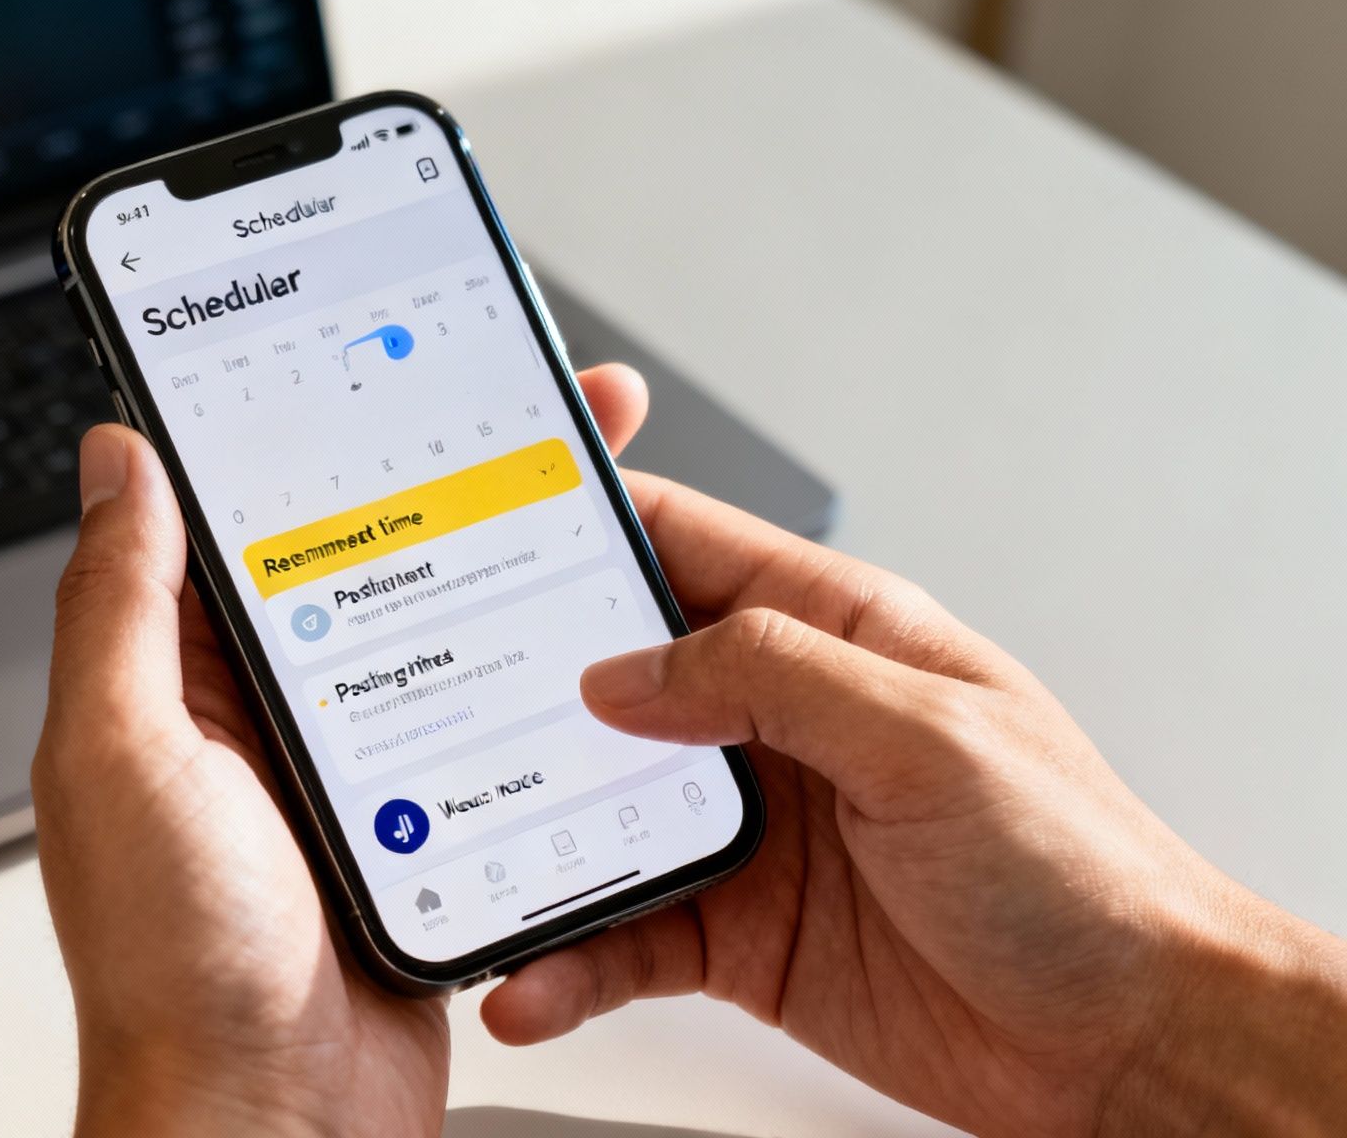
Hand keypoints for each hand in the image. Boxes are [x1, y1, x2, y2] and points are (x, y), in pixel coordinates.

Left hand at [31, 366, 654, 1136]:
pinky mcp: (409, 827)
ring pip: (423, 633)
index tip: (362, 357)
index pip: (230, 518)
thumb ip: (120, 606)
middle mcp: (254, 717)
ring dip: (488, 564)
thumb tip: (116, 460)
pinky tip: (577, 634)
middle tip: (520, 400)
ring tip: (572, 489)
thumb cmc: (174, 971)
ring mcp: (338, 773)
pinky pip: (467, 725)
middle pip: (351, 561)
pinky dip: (517, 677)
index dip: (292, 432)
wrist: (273, 1130)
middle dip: (431, 474)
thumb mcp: (126, 757)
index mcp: (172, 681)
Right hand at [479, 412, 1346, 1134]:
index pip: (684, 548)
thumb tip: (628, 670)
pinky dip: (570, 956)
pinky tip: (536, 978)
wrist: (1123, 1041)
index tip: (486, 519)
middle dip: (523, 692)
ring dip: (531, 838)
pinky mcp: (735, 931)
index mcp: (831, 637)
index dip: (586, 521)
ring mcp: (749, 827)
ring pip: (599, 811)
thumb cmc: (1077, 869)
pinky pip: (625, 932)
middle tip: (436, 710)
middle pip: (614, 681)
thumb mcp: (929, 739)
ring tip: (465, 867)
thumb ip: (773, 680)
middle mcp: (777, 723)